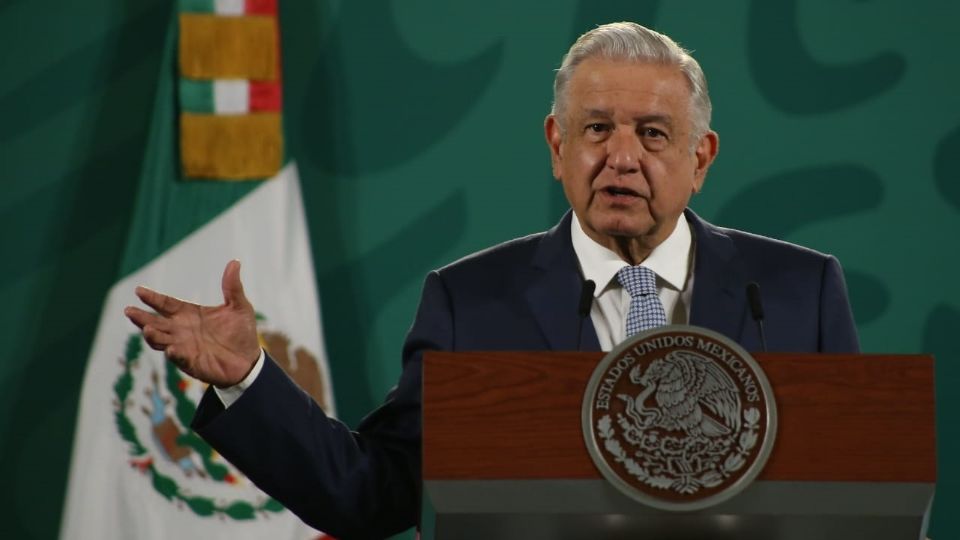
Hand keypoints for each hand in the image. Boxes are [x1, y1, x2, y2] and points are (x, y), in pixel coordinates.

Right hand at [124, 260, 260, 387]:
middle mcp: (182, 330)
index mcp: (190, 314)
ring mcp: (184, 347)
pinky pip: (179, 358)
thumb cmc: (241, 333)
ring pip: (161, 340)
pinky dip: (174, 353)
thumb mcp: (239, 307)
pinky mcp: (191, 362)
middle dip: (142, 317)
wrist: (249, 360)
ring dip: (153, 335)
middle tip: (129, 310)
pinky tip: (170, 349)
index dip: (153, 298)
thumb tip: (235, 262)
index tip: (139, 290)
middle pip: (156, 322)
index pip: (167, 304)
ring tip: (147, 329)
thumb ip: (232, 287)